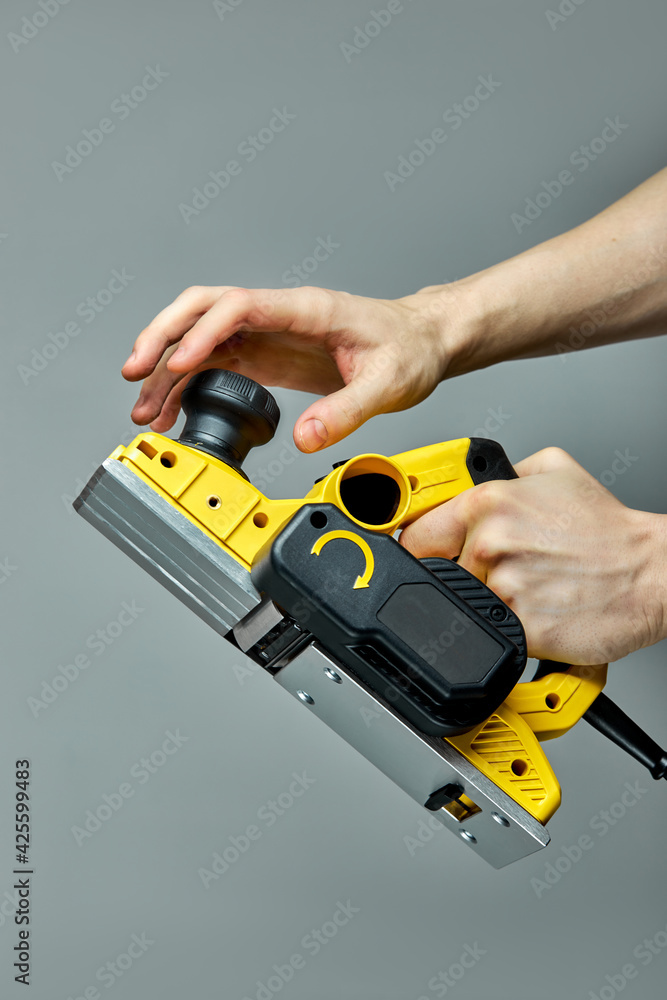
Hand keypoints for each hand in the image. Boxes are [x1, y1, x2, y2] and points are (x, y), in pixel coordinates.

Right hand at [121, 284, 465, 451]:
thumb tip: (305, 438)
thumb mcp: (388, 384)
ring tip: (145, 408)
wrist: (421, 343)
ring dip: (167, 368)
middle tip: (134, 373)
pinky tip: (173, 409)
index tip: (178, 365)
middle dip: (162, 336)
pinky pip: (214, 362)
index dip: (203, 332)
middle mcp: (277, 314)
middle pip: (202, 309)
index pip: (239, 306)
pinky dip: (187, 383)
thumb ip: (347, 410)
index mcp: (306, 308)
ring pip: (200, 337)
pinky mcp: (265, 354)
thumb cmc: (408, 350)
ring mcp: (267, 332)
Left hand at [399, 447, 665, 663]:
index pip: (416, 535)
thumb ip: (500, 472)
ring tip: (532, 587)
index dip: (420, 549)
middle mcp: (490, 543)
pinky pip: (495, 633)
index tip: (424, 558)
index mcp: (487, 503)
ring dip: (492, 603)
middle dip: (465, 576)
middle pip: (442, 574)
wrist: (651, 572)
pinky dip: (512, 628)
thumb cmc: (606, 529)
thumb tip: (466, 480)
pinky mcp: (522, 628)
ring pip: (470, 604)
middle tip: (509, 570)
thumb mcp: (553, 469)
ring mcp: (504, 587)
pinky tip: (540, 609)